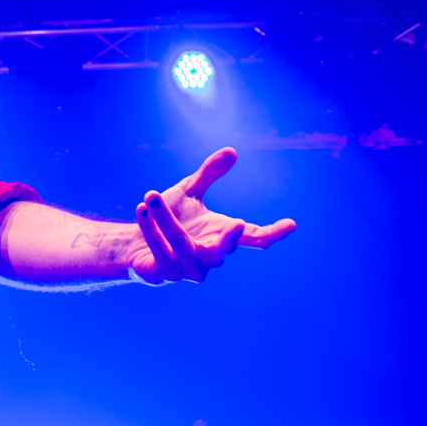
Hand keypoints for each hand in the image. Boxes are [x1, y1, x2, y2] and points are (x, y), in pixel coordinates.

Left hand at [128, 147, 295, 283]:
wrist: (135, 242)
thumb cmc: (167, 218)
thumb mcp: (189, 192)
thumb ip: (209, 174)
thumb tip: (232, 151)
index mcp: (221, 236)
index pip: (254, 238)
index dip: (274, 233)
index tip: (292, 224)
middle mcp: (209, 257)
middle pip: (225, 252)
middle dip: (231, 240)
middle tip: (238, 224)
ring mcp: (188, 270)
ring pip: (183, 246)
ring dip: (165, 220)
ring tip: (151, 194)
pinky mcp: (164, 275)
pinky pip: (160, 252)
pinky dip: (150, 229)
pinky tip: (141, 209)